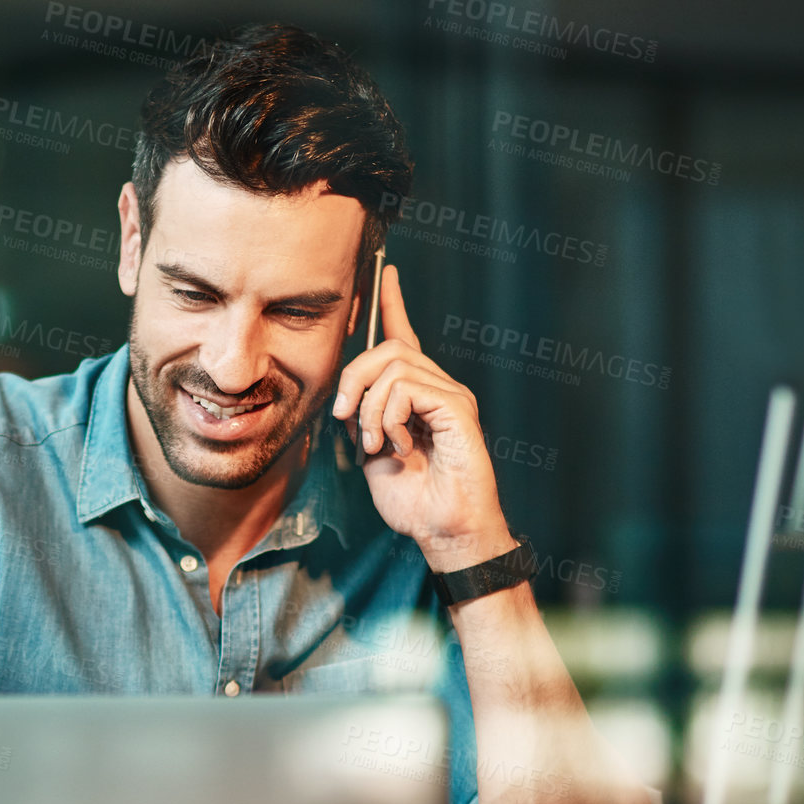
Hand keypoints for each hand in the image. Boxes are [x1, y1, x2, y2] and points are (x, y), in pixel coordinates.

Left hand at [330, 265, 514, 571]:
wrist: (441, 529)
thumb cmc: (412, 498)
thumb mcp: (370, 453)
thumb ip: (360, 418)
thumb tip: (345, 399)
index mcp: (417, 395)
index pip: (405, 337)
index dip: (393, 304)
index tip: (386, 273)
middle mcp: (438, 387)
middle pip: (387, 348)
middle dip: (353, 378)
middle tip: (347, 418)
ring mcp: (451, 395)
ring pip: (393, 367)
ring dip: (370, 409)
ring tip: (377, 444)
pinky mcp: (457, 408)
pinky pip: (408, 389)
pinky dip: (389, 417)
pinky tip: (398, 445)